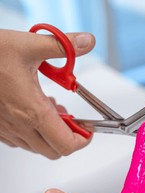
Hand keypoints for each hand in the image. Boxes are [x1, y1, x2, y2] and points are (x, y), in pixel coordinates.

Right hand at [0, 29, 94, 158]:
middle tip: (72, 118)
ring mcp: (6, 129)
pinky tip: (34, 109)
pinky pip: (21, 141)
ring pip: (37, 147)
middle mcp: (18, 125)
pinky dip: (34, 131)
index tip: (88, 130)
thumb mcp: (29, 45)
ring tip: (53, 110)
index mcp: (31, 110)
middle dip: (69, 137)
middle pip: (54, 151)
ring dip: (51, 134)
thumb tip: (86, 41)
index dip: (83, 140)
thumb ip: (63, 46)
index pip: (66, 144)